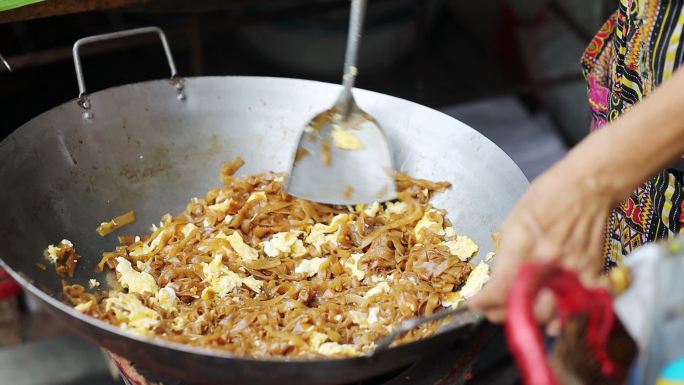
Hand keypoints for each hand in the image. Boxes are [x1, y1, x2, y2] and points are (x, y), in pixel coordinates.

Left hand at [469, 158, 613, 322]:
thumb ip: (506, 253)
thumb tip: (496, 279)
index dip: (484, 302)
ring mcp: (573, 269)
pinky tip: (552, 313)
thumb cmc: (550, 196)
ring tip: (519, 310)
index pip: (499, 289)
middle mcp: (547, 260)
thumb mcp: (514, 220)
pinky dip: (564, 314)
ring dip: (531, 316)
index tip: (477, 303)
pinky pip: (577, 306)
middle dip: (503, 314)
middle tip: (494, 310)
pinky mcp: (592, 273)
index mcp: (523, 244)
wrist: (589, 185)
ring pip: (549, 313)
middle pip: (523, 309)